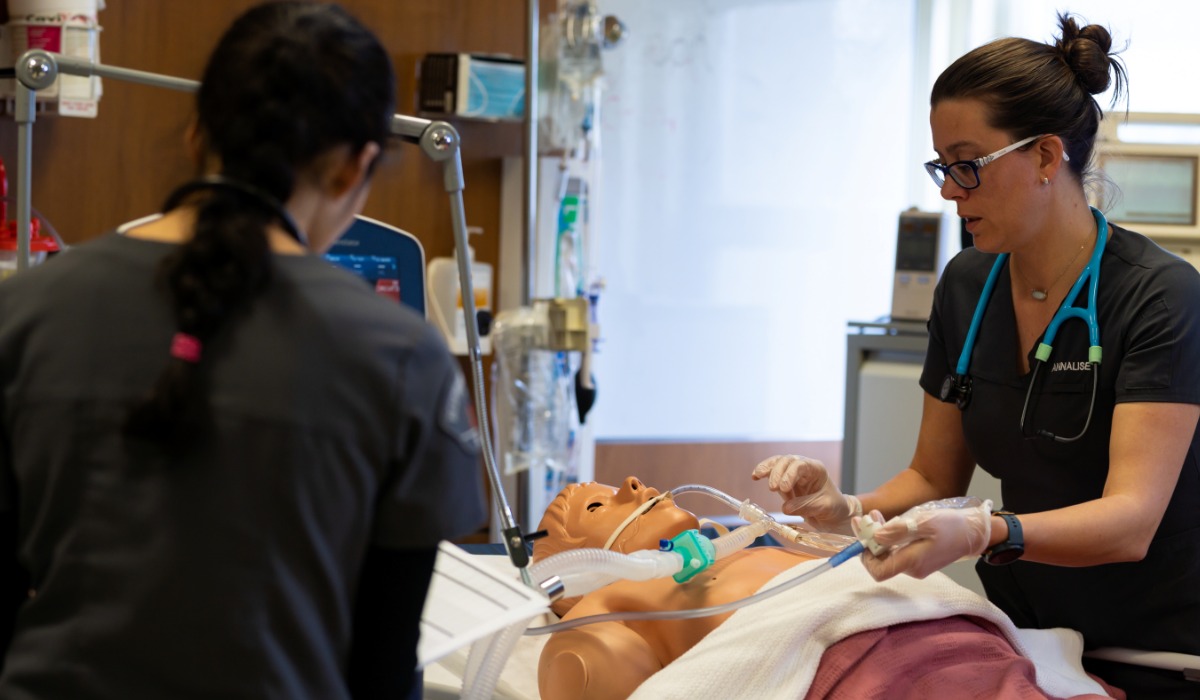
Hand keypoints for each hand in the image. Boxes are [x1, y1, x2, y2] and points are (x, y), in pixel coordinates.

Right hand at [751, 455, 860, 534]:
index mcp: (816, 470)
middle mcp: (804, 467)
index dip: (789, 474)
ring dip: (767, 469)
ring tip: (757, 475)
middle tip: (772, 488)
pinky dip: (764, 472)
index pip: (800, 465)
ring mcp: (794, 472)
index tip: (783, 488)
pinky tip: (755, 476)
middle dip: (777, 472)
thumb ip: (806, 506)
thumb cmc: (833, 507)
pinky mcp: (785, 479)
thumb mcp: (824, 507)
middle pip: (787, 461)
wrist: (832, 513)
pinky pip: (773, 472)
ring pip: (778, 463)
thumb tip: (785, 508)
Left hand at [854, 498, 991, 580]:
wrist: (975, 532)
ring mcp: (916, 565)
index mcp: (913, 562)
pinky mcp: (919, 558)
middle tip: (865, 519)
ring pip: (888, 554)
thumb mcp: (925, 522)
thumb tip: (876, 536)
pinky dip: (889, 538)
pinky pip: (898, 550)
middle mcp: (912, 568)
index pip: (879, 571)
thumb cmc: (952, 526)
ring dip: (878, 536)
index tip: (862, 537)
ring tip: (875, 516)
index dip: (865, 557)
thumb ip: (899, 530)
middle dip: (869, 540)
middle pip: (881, 560)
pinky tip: (887, 522)